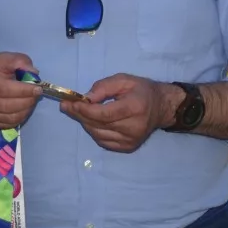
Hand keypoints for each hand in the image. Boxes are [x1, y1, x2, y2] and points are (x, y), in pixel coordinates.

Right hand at [0, 52, 42, 129]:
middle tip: (36, 95)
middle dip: (27, 101)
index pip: (5, 89)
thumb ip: (20, 62)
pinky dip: (20, 117)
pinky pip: (8, 124)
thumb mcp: (4, 58)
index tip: (38, 89)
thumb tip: (34, 75)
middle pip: (8, 106)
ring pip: (10, 117)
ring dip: (26, 110)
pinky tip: (23, 108)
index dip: (24, 90)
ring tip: (31, 101)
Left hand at [62, 74, 178, 152]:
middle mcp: (134, 127)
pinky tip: (91, 122)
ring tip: (78, 112)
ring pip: (98, 135)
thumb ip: (104, 87)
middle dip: (80, 115)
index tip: (70, 103)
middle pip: (99, 125)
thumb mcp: (124, 80)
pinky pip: (103, 142)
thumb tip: (85, 98)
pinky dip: (94, 131)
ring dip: (85, 123)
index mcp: (135, 107)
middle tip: (67, 107)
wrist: (161, 107)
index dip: (85, 110)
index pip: (104, 113)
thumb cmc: (141, 90)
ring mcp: (131, 140)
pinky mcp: (128, 147)